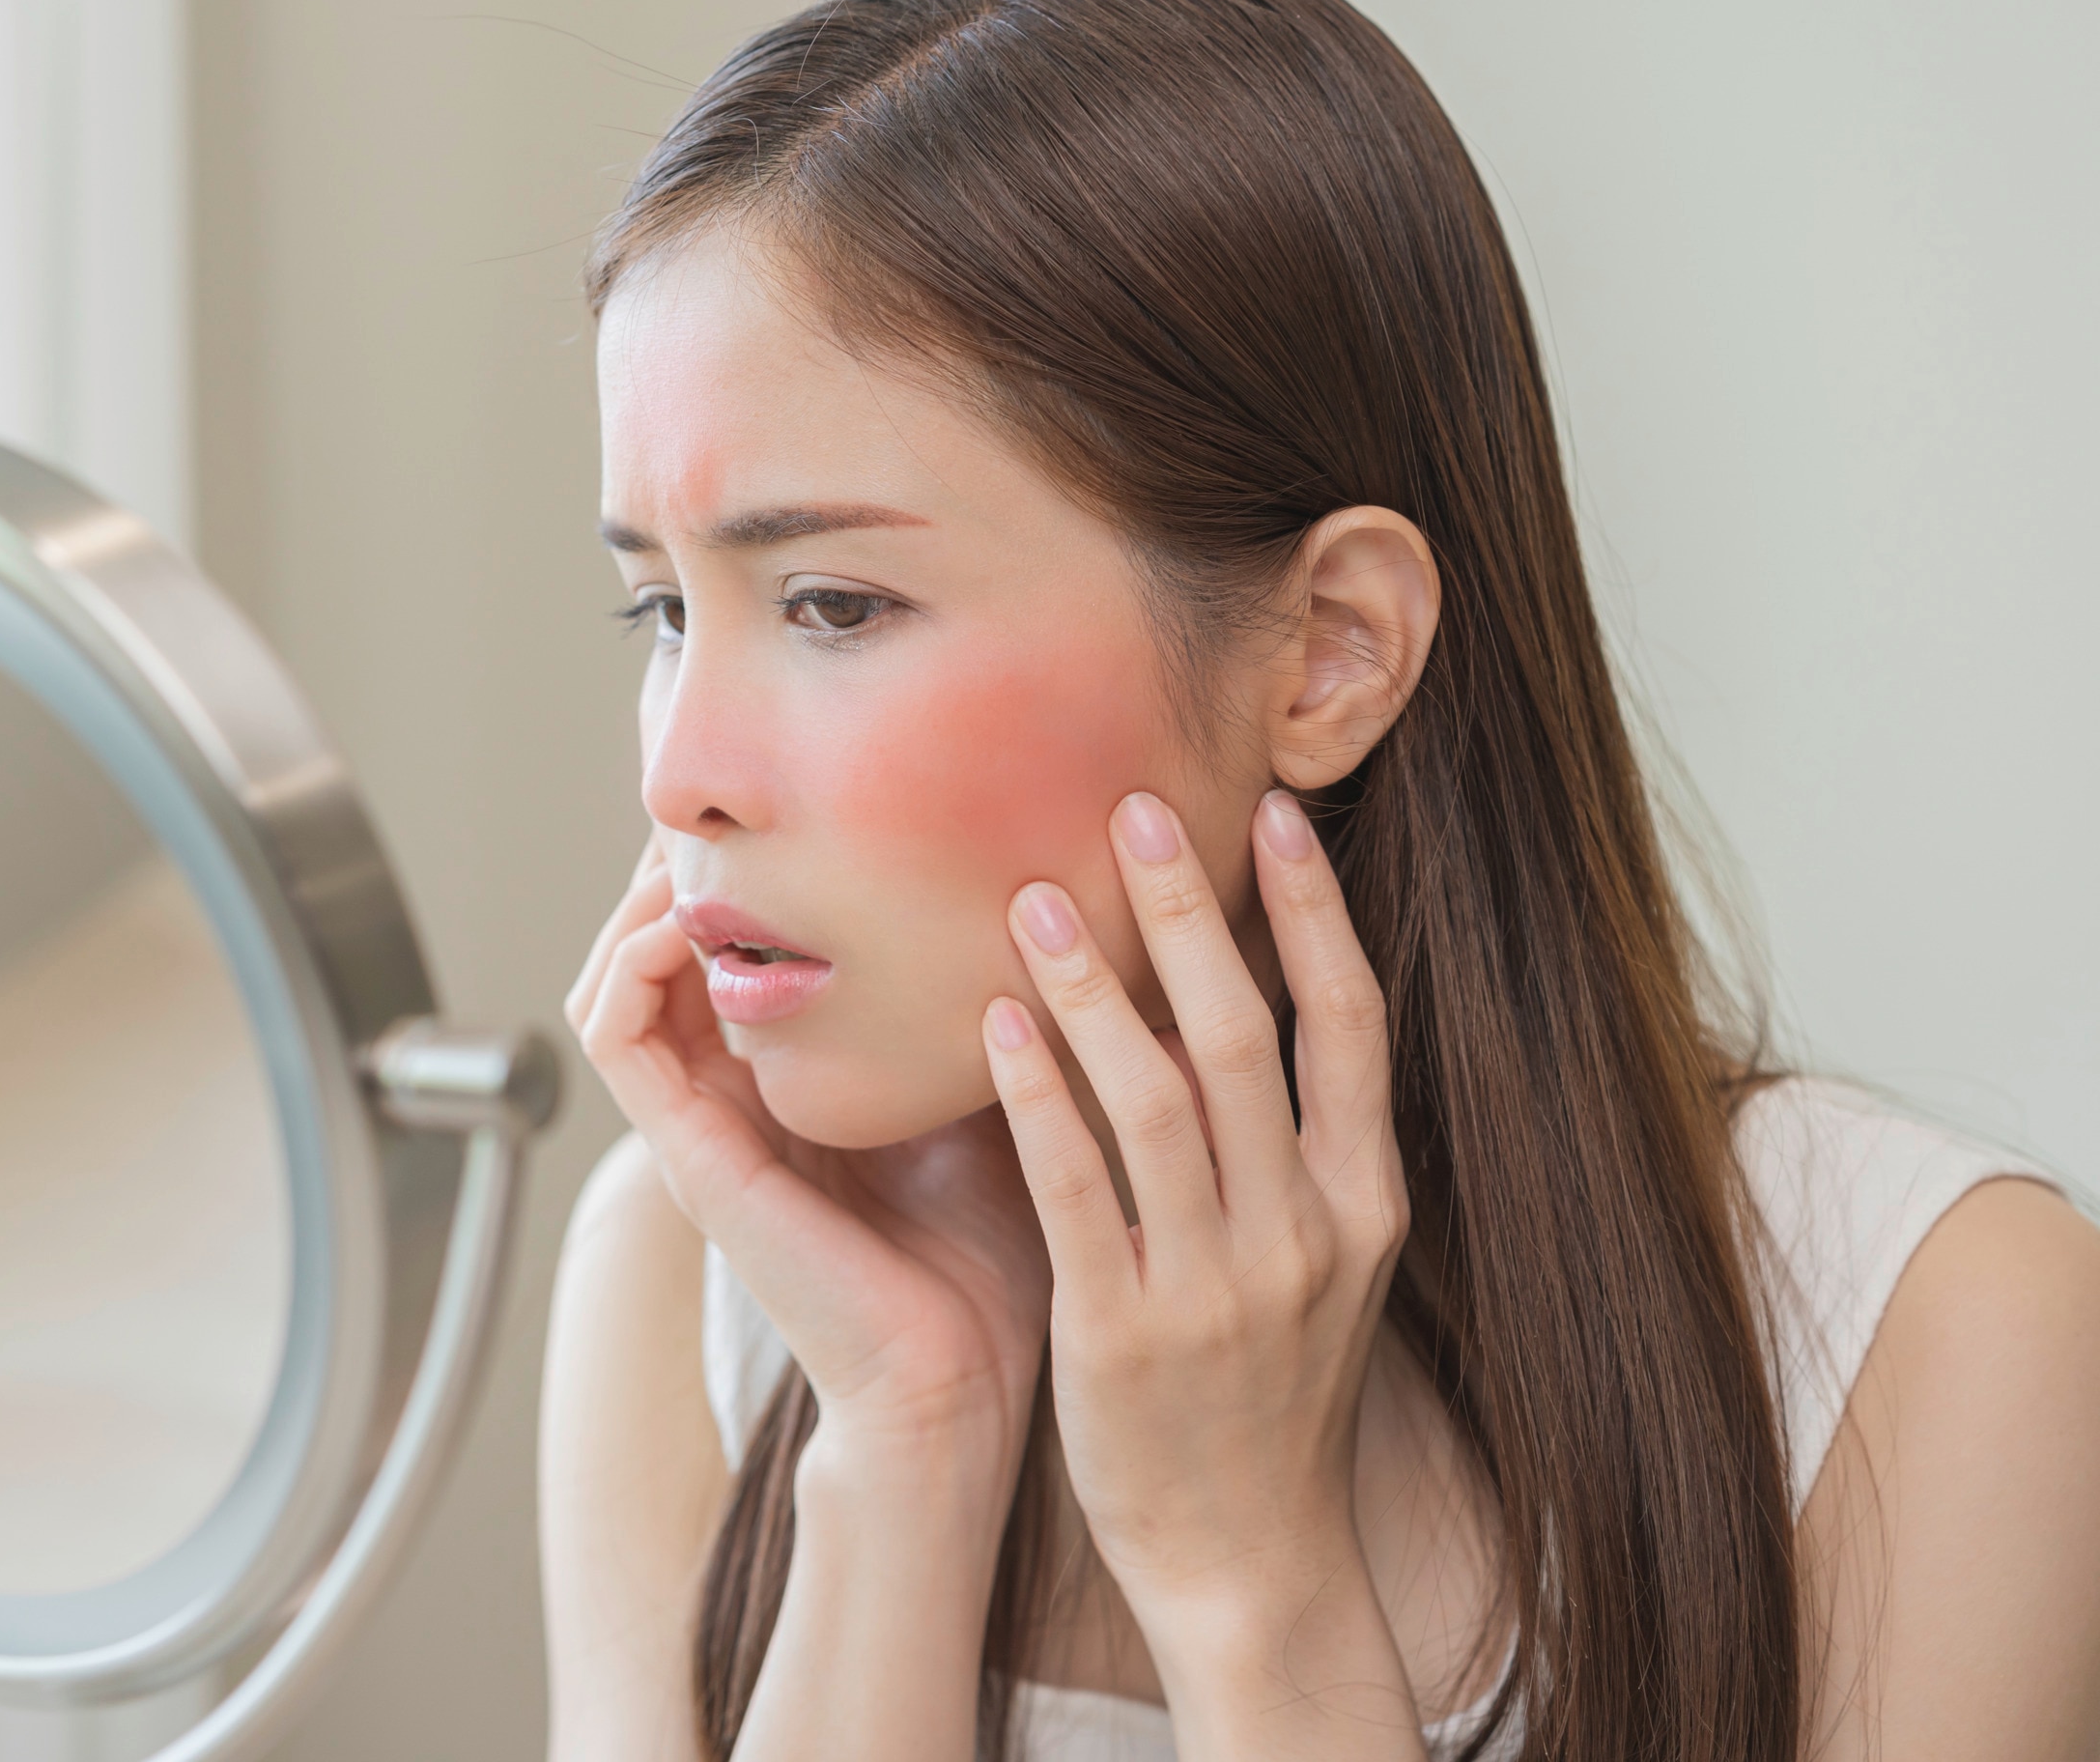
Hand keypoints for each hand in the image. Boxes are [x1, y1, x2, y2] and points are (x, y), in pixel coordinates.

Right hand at [566, 838, 1050, 1511]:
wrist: (964, 1382)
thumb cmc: (995, 1250)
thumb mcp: (988, 1083)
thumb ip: (976, 995)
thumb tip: (1040, 873)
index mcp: (789, 1079)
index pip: (728, 943)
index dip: (740, 865)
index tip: (797, 795)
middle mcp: (729, 1097)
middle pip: (656, 943)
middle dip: (683, 860)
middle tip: (741, 798)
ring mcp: (698, 1127)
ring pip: (616, 974)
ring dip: (643, 896)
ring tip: (705, 843)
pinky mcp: (687, 1155)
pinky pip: (616, 1033)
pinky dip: (633, 959)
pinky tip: (694, 917)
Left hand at [980, 790, 1409, 1666]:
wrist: (1246, 1554)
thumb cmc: (1266, 1388)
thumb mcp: (1320, 1261)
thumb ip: (1294, 1141)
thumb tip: (1244, 993)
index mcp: (1367, 1203)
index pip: (1353, 1025)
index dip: (1317, 912)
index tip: (1278, 811)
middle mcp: (1307, 1234)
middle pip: (1247, 1038)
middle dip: (1194, 913)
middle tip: (1135, 807)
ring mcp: (1219, 1287)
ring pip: (1156, 1100)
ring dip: (1096, 988)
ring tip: (1038, 896)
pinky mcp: (1126, 1334)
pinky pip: (1076, 1190)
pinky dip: (1038, 1098)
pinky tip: (994, 1024)